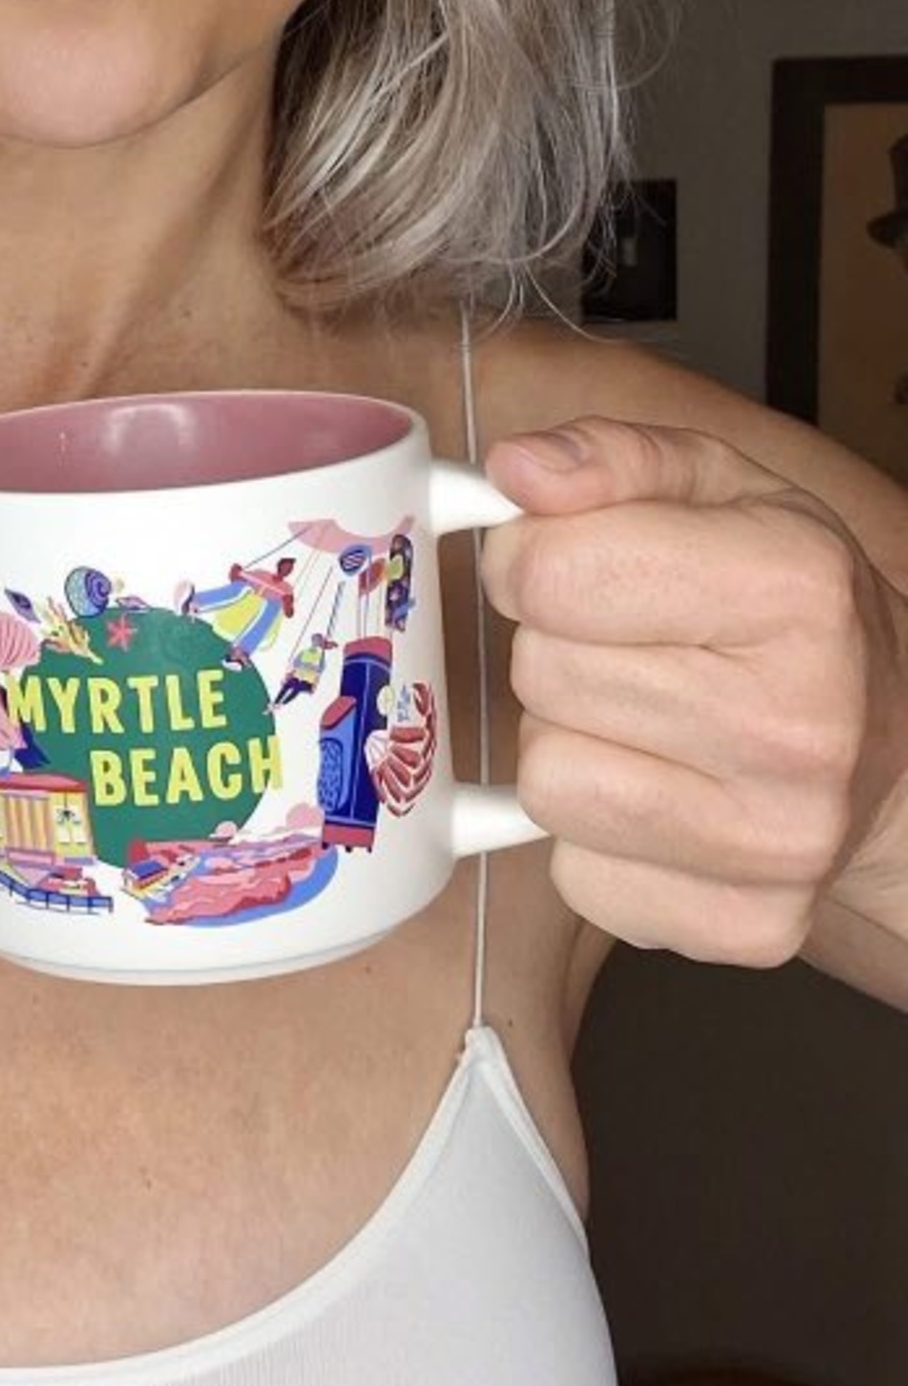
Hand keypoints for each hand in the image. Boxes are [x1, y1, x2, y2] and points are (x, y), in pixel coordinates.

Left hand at [478, 418, 907, 965]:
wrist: (901, 751)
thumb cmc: (793, 609)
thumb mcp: (722, 489)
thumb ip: (612, 460)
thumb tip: (516, 472)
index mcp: (795, 588)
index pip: (554, 573)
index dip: (531, 559)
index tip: (566, 566)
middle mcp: (799, 722)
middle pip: (541, 674)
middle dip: (559, 649)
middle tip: (629, 649)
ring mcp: (777, 840)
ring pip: (547, 781)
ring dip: (570, 744)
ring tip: (644, 723)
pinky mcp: (745, 926)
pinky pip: (575, 875)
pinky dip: (594, 837)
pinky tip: (661, 795)